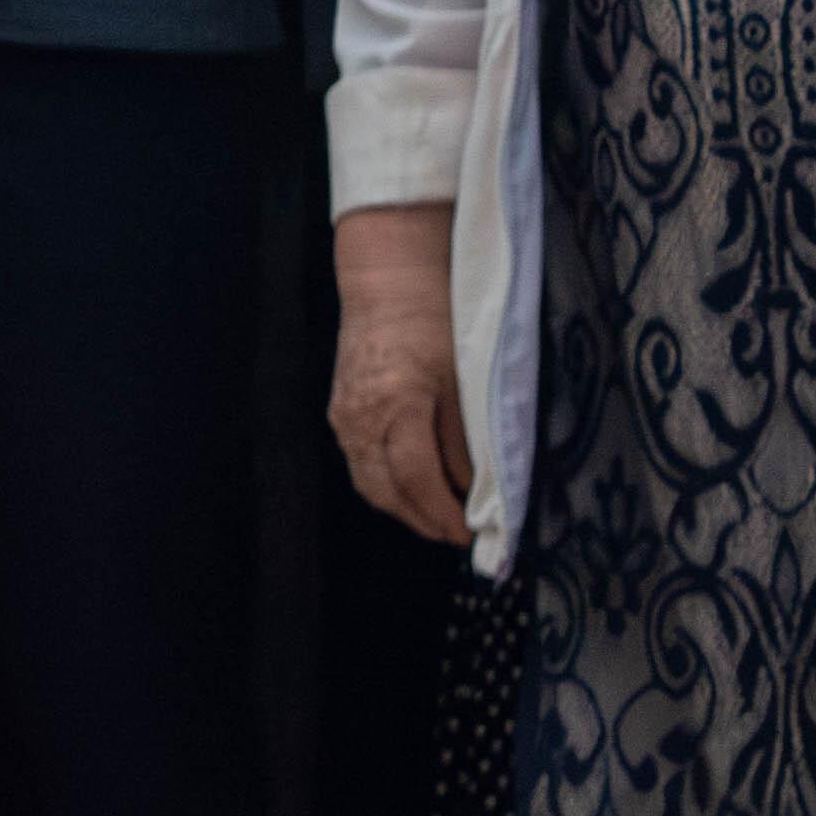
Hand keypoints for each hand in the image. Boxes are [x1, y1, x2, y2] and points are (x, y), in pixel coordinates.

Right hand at [329, 203, 473, 546]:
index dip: (443, 512)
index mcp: (396, 402)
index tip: (471, 533)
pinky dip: (385, 483)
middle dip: (422, 520)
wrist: (387, 280)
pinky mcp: (338, 409)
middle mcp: (360, 414)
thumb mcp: (466, 375)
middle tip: (458, 535)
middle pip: (384, 489)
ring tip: (438, 516)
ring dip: (402, 507)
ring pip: (367, 481)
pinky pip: (359, 462)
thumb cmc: (436, 317)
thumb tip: (476, 491)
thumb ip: (467, 436)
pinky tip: (412, 485)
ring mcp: (343, 414)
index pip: (415, 476)